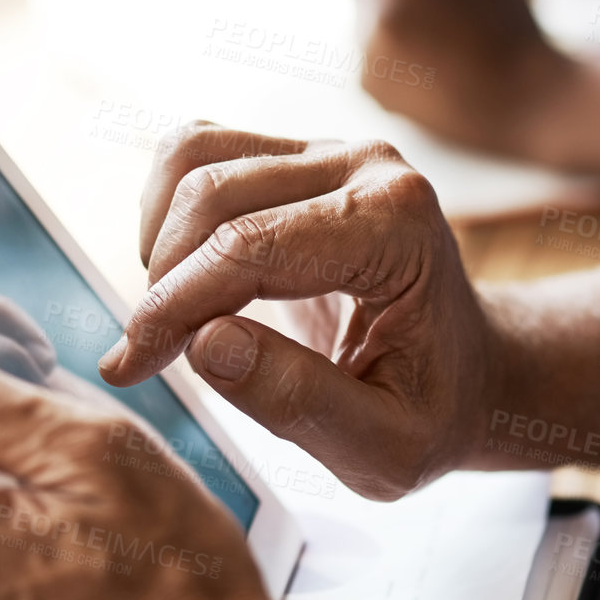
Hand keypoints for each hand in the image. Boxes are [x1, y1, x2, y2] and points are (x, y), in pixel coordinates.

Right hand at [98, 122, 498, 500]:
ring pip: (194, 158)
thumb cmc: (432, 413)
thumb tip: (206, 343)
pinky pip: (199, 152)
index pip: (251, 247)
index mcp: (397, 227)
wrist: (469, 374)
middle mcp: (366, 167)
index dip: (175, 308)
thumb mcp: (382, 448)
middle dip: (163, 283)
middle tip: (149, 359)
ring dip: (159, 242)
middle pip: (213, 194)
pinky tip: (187, 281)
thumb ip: (298, 401)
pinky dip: (168, 213)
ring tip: (173, 320)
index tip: (130, 368)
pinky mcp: (298, 155)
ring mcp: (331, 152)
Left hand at [345, 0, 599, 172]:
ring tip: (439, 31)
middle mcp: (372, 15)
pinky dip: (391, 50)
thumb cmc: (515, 16)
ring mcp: (367, 56)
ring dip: (388, 14)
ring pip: (361, 16)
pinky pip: (368, 52)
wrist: (525, 99)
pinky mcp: (371, 88)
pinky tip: (432, 58)